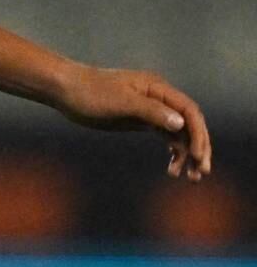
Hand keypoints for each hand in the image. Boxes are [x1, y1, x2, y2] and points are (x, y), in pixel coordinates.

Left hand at [54, 64, 212, 179]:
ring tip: (189, 177)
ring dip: (187, 154)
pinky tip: (173, 169)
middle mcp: (159, 99)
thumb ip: (151, 112)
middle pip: (188, 124)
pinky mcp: (140, 121)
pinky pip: (165, 136)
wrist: (66, 90)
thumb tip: (180, 124)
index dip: (198, 133)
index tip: (198, 155)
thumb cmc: (91, 92)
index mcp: (158, 89)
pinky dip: (173, 152)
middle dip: (198, 148)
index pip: (189, 111)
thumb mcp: (121, 102)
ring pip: (178, 133)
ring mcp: (151, 110)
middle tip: (201, 173)